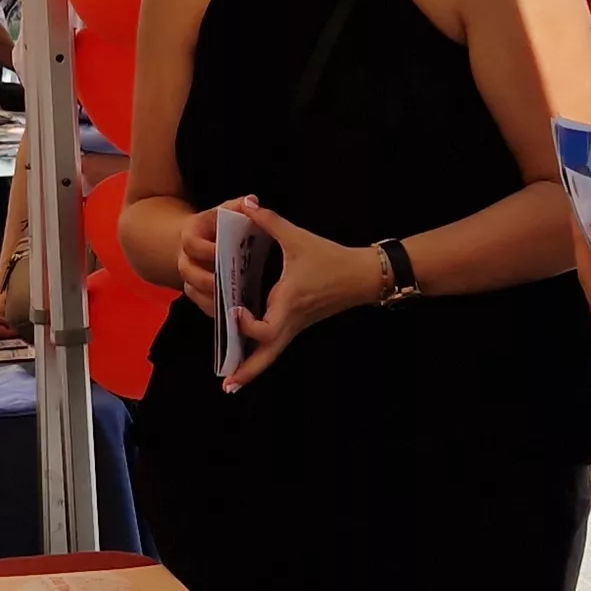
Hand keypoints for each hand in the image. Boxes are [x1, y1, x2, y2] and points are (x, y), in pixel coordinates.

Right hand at [171, 197, 239, 313]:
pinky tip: (231, 313)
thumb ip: (238, 206)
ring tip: (231, 302)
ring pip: (192, 291)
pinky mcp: (197, 293)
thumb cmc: (217, 225)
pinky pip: (201, 305)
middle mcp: (185, 258)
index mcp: (191, 236)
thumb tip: (252, 201)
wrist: (200, 240)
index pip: (191, 243)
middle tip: (226, 283)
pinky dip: (215, 309)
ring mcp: (189, 277)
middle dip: (206, 279)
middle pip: (188, 272)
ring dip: (210, 298)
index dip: (206, 249)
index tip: (222, 253)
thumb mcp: (226, 211)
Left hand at [222, 202, 380, 391]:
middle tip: (228, 385)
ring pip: (272, 354)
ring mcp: (296, 326)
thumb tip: (247, 205)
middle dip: (247, 371)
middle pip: (267, 356)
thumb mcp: (298, 238)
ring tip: (232, 381)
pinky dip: (261, 354)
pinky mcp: (300, 324)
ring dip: (253, 367)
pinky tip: (247, 357)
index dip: (247, 326)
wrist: (363, 275)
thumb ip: (270, 222)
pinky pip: (277, 345)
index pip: (265, 330)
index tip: (235, 310)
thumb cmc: (331, 258)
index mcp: (289, 303)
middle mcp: (291, 320)